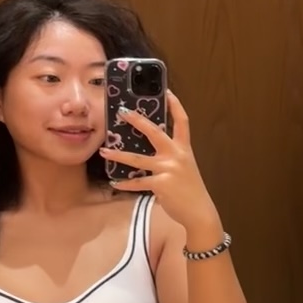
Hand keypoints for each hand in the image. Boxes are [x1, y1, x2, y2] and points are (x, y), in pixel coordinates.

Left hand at [100, 90, 219, 235]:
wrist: (199, 211)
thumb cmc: (191, 189)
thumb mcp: (185, 167)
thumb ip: (171, 157)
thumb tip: (151, 149)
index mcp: (184, 149)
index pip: (182, 121)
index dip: (175, 105)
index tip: (167, 91)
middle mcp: (176, 156)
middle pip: (155, 132)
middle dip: (137, 121)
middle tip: (123, 112)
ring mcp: (168, 170)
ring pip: (138, 159)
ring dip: (118, 156)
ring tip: (103, 152)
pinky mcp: (161, 184)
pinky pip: (138, 183)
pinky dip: (125, 184)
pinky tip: (114, 183)